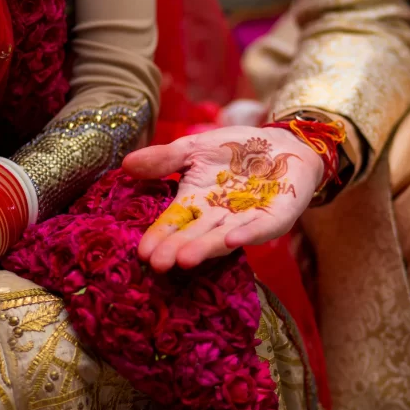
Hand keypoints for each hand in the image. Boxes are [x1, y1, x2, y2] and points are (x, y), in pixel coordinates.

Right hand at [123, 126, 323, 271]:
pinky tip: (231, 240)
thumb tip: (126, 164)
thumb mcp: (195, 148)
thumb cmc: (236, 150)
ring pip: (222, 238)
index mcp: (196, 203)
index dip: (159, 236)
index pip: (173, 223)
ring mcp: (245, 221)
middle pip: (194, 236)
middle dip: (177, 249)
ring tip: (185, 260)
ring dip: (204, 249)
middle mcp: (217, 219)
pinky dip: (245, 235)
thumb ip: (165, 159)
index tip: (142, 251)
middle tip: (158, 264)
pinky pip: (259, 229)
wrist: (283, 145)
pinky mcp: (274, 219)